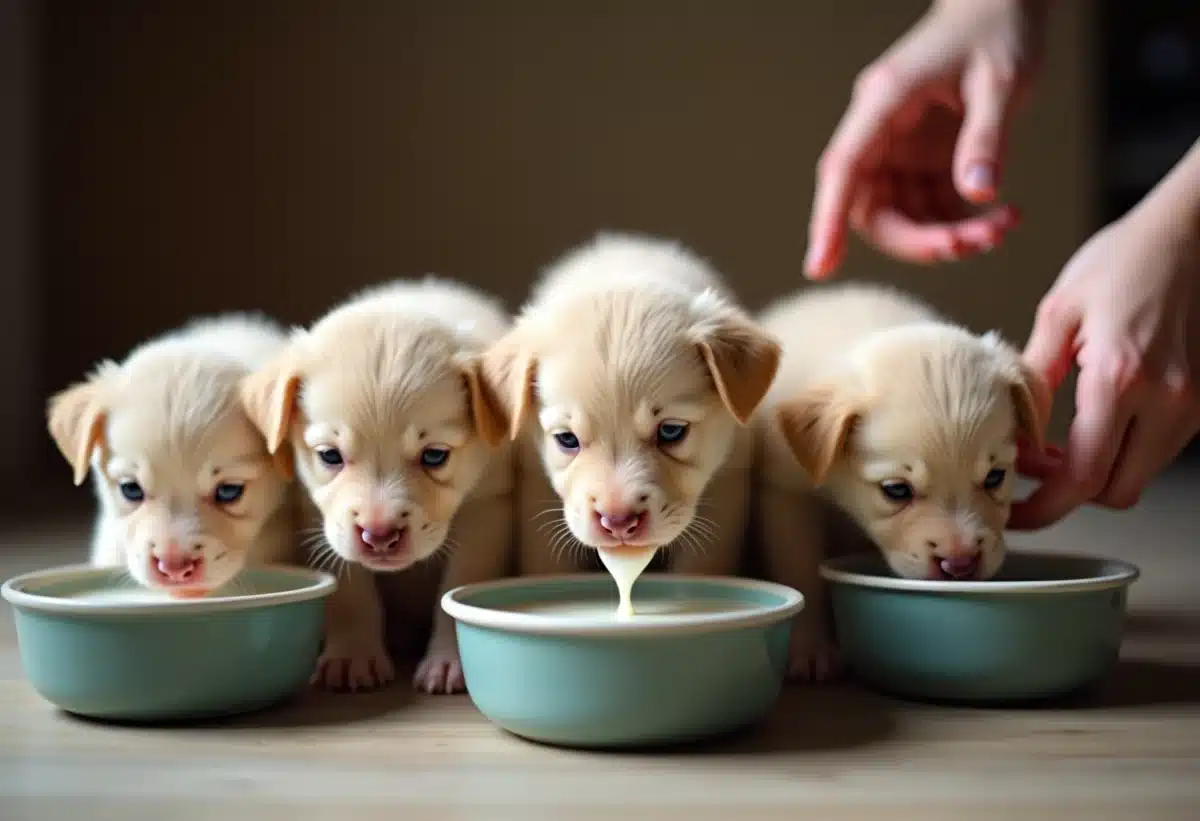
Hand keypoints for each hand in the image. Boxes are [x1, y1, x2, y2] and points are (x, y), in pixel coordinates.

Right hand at [805, 0, 1047, 278]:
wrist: (1005, 5)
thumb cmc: (999, 29)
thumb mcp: (1002, 81)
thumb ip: (987, 138)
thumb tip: (978, 194)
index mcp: (885, 102)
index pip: (844, 168)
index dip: (828, 219)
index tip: (820, 266)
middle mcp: (882, 130)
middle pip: (871, 206)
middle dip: (918, 239)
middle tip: (976, 244)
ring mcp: (901, 149)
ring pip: (901, 216)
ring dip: (946, 236)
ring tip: (1002, 227)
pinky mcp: (924, 159)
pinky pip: (930, 208)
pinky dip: (963, 223)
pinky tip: (1003, 217)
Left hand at [1009, 188, 1199, 528]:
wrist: (1194, 231)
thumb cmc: (1124, 259)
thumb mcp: (1060, 312)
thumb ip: (1033, 377)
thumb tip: (1015, 430)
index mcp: (1120, 379)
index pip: (1083, 477)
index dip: (1046, 507)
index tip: (1018, 514)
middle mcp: (1167, 401)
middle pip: (1115, 491)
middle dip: (1071, 495)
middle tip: (1032, 473)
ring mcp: (1194, 404)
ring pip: (1140, 474)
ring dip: (1099, 473)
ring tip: (1059, 446)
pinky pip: (1160, 449)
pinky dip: (1125, 451)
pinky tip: (1098, 425)